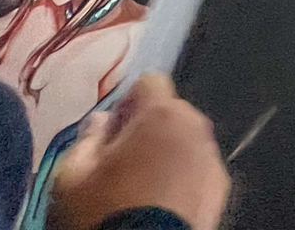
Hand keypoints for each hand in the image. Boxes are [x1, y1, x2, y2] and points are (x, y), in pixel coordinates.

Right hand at [47, 73, 228, 229]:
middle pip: (171, 111)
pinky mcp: (222, 188)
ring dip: (169, 151)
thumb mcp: (72, 176)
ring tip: (144, 185)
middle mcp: (195, 127)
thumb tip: (102, 122)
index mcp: (161, 114)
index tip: (113, 130)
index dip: (128, 102)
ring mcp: (212, 158)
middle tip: (123, 160)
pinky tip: (163, 201)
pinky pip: (198, 169)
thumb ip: (87, 138)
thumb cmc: (105, 211)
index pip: (149, 82)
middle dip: (149, 127)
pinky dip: (185, 176)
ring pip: (187, 140)